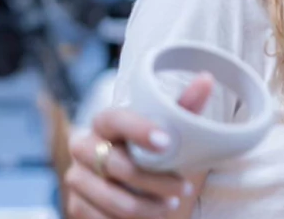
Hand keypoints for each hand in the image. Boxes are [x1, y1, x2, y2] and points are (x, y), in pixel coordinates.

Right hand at [66, 73, 213, 218]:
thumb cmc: (155, 151)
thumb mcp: (171, 130)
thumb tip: (207, 79)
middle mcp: (84, 146)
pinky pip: (100, 218)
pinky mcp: (76, 205)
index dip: (139, 129)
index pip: (115, 119)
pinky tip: (150, 217)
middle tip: (183, 188)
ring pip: (111, 197)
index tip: (166, 143)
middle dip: (154, 180)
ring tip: (171, 205)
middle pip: (117, 165)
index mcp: (105, 122)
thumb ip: (185, 106)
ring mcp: (77, 177)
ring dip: (146, 206)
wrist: (133, 183)